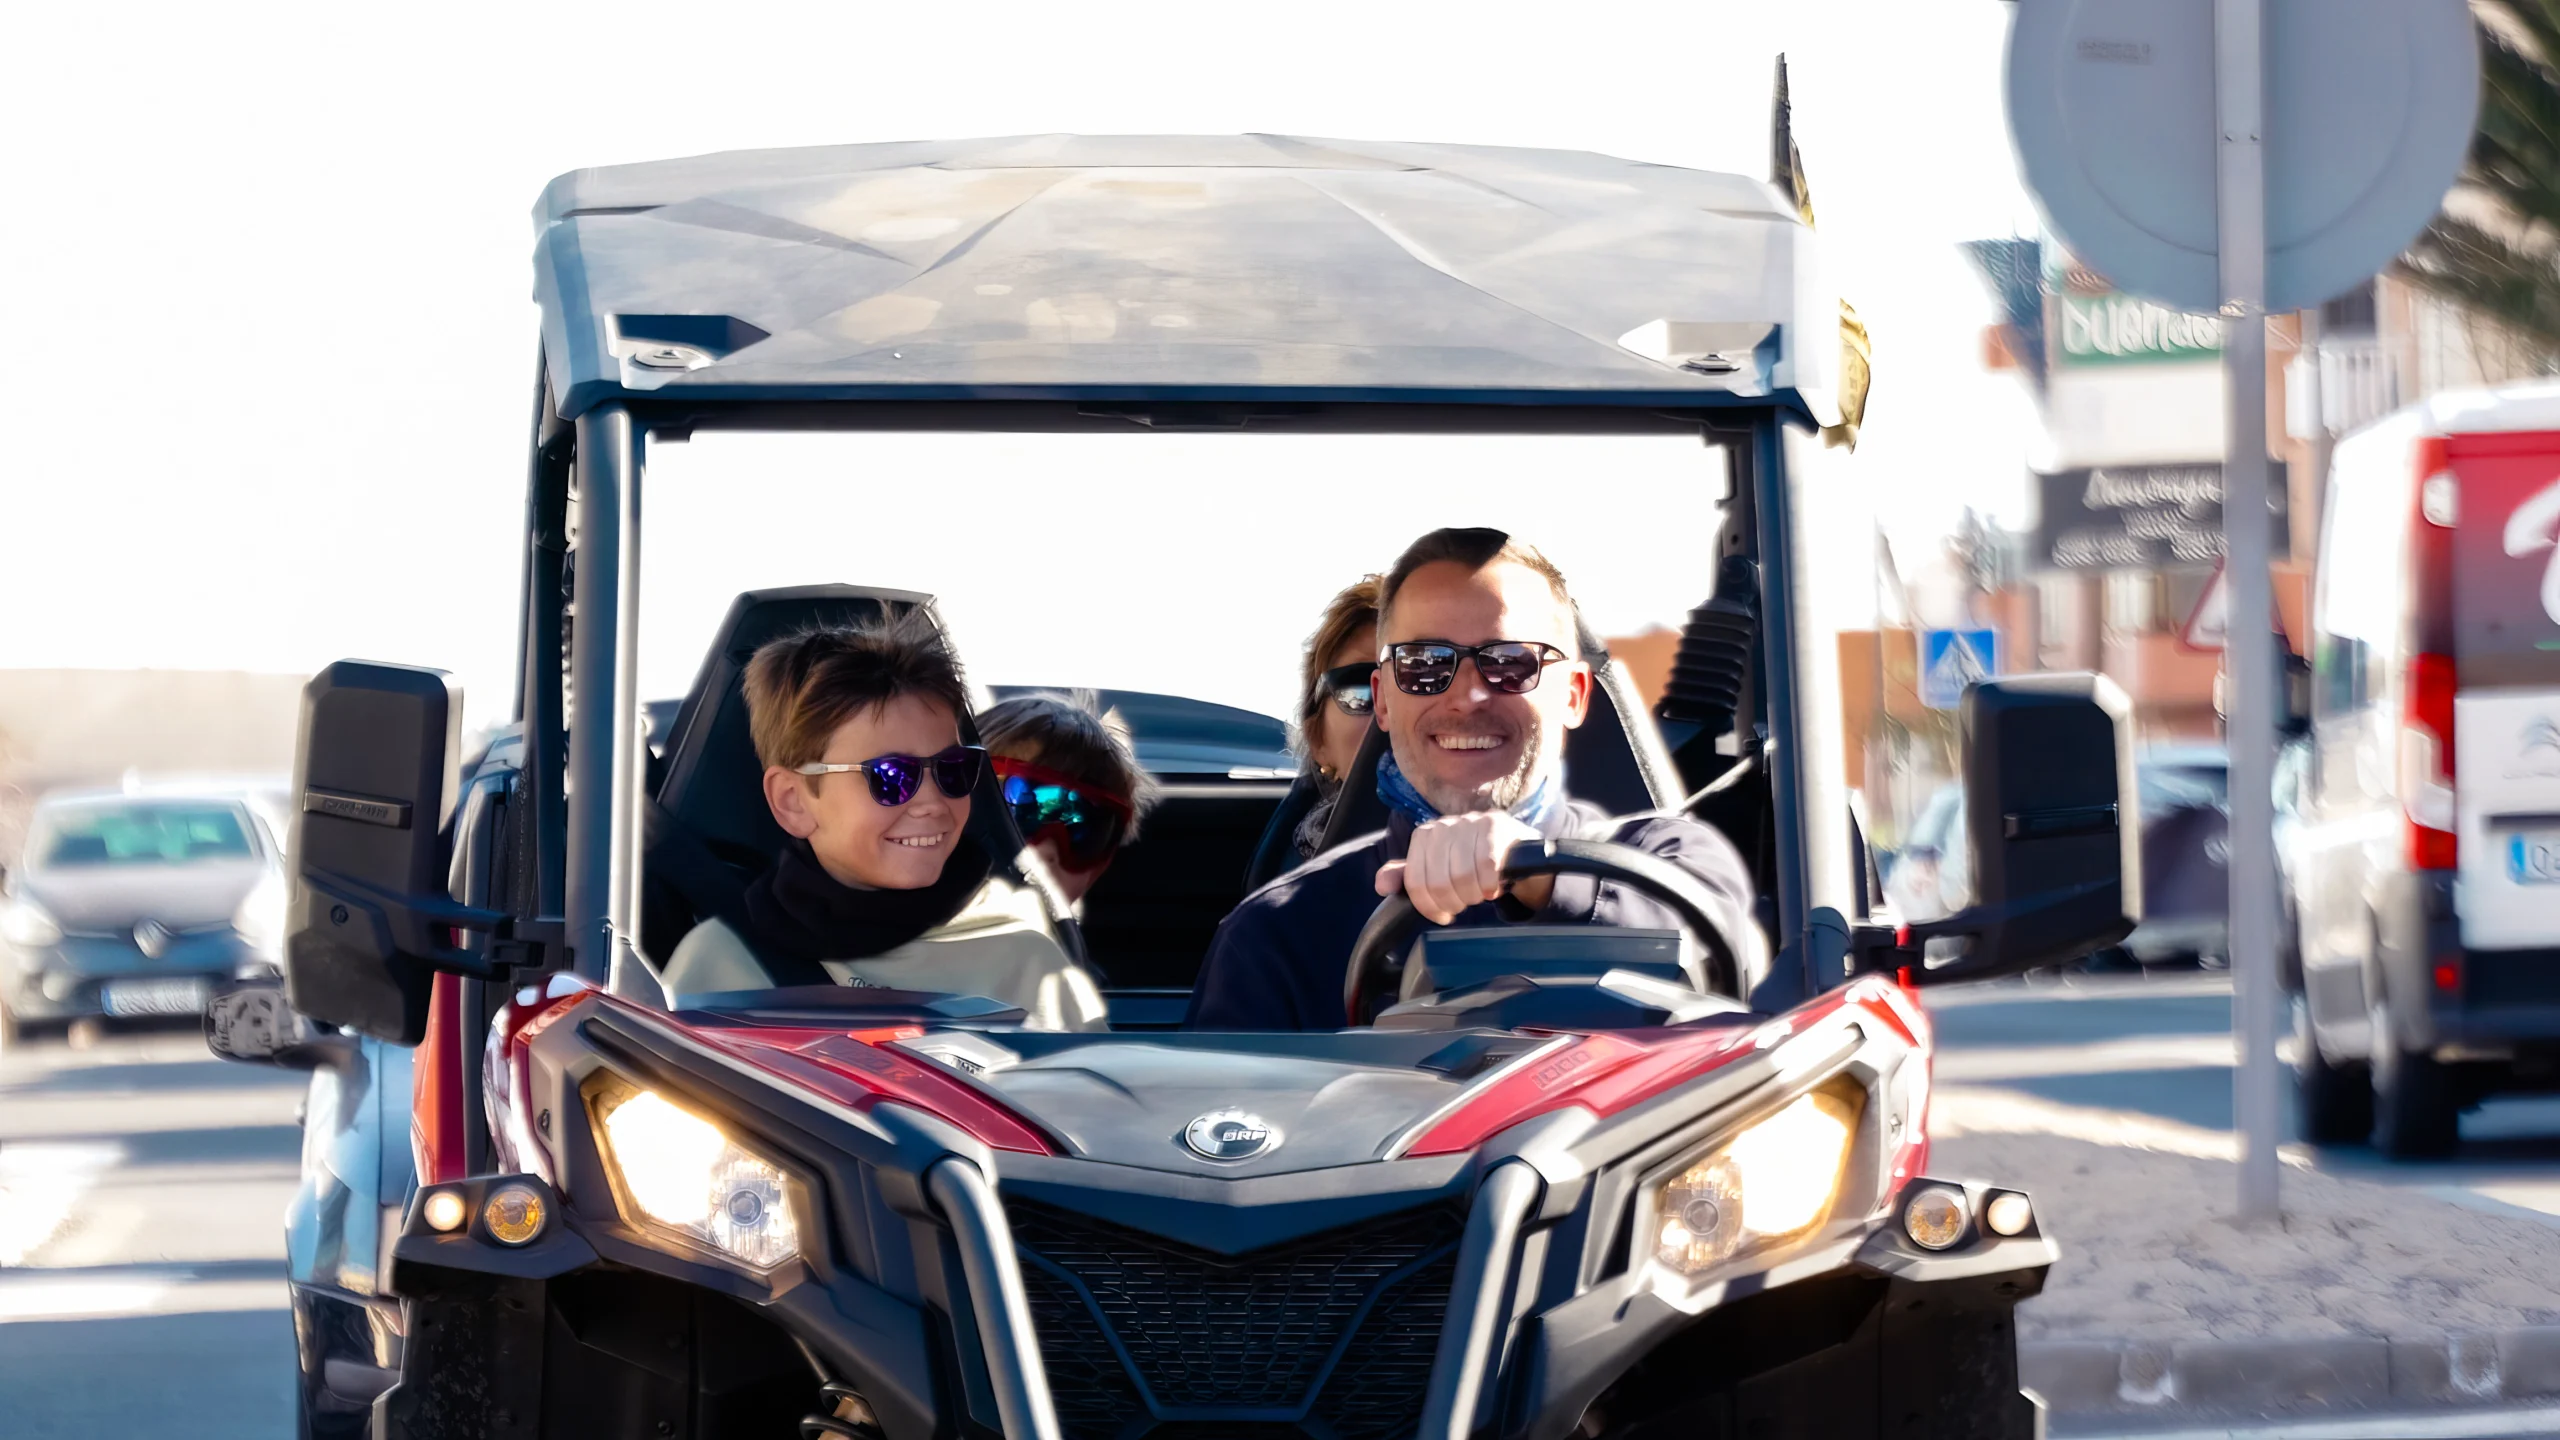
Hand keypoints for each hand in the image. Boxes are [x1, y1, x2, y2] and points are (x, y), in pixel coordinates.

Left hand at [1373, 811, 1551, 923]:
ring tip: (1479, 894)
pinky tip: (1493, 887)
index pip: (1416, 881)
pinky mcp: (1496, 825)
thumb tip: (1381, 886)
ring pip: (1463, 876)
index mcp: (1425, 835)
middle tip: (1464, 904)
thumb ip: (1408, 877)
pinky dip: (1490, 885)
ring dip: (1474, 895)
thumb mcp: (1437, 869)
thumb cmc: (1472, 862)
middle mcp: (1445, 824)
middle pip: (1439, 882)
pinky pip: (1487, 866)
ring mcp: (1471, 822)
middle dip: (1453, 902)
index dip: (1429, 907)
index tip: (1443, 914)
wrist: (1515, 849)